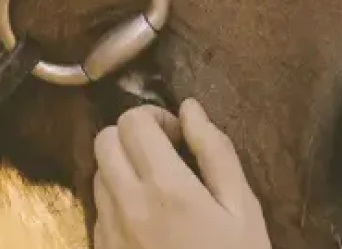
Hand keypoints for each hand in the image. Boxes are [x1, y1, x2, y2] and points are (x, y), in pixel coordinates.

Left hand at [92, 99, 270, 248]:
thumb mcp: (243, 210)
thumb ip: (216, 153)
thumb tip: (191, 110)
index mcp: (166, 187)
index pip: (133, 122)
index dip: (157, 118)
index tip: (180, 139)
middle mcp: (128, 205)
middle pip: (105, 140)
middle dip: (133, 137)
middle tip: (165, 157)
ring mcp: (110, 232)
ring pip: (98, 173)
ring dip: (122, 167)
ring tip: (157, 189)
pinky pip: (99, 208)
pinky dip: (117, 200)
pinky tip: (148, 219)